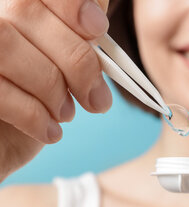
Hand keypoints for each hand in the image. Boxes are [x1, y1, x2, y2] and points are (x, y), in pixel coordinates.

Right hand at [0, 0, 110, 181]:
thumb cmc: (31, 104)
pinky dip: (33, 114)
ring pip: (6, 45)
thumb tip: (97, 18)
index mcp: (7, 7)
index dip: (70, 3)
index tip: (98, 29)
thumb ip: (75, 40)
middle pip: (25, 11)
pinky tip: (49, 130)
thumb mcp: (60, 68)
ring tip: (66, 114)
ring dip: (51, 87)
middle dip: (75, 59)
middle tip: (97, 99)